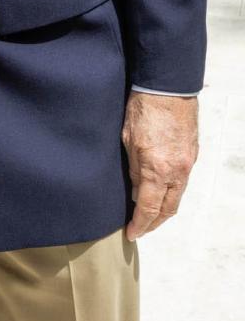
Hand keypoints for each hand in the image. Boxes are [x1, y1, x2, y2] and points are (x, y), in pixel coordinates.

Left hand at [121, 92, 198, 240]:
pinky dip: (171, 192)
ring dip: (164, 209)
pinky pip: (182, 182)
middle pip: (168, 209)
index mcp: (157, 169)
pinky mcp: (192, 154)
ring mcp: (187, 163)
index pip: (149, 209)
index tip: (131, 233)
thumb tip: (136, 192)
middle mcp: (177, 171)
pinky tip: (160, 191)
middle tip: (140, 229)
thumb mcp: (127, 140)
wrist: (168, 87)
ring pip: (177, 196)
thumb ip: (134, 170)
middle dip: (154, 223)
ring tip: (149, 215)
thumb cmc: (143, 109)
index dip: (140, 225)